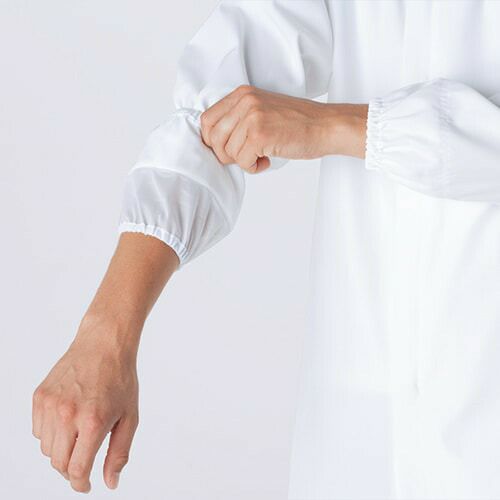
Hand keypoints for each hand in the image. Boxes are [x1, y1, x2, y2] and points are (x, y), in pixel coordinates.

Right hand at [32, 314, 138, 492]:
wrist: (104, 344)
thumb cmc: (120, 379)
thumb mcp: (130, 416)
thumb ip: (119, 452)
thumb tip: (110, 483)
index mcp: (93, 421)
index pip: (76, 469)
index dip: (81, 484)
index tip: (86, 485)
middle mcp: (67, 414)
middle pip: (58, 463)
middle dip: (71, 470)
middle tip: (84, 462)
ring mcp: (50, 404)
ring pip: (47, 448)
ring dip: (61, 450)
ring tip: (80, 432)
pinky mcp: (40, 396)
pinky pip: (38, 430)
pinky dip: (51, 433)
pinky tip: (68, 418)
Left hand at [200, 84, 367, 172]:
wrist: (326, 126)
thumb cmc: (298, 123)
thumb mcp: (263, 109)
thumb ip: (238, 118)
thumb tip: (214, 141)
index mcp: (242, 94)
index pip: (207, 120)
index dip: (213, 141)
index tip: (227, 149)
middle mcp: (244, 101)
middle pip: (213, 138)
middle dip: (226, 154)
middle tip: (245, 156)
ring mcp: (252, 117)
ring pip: (228, 152)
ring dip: (243, 161)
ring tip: (261, 156)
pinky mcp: (260, 134)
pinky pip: (243, 162)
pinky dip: (254, 167)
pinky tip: (267, 160)